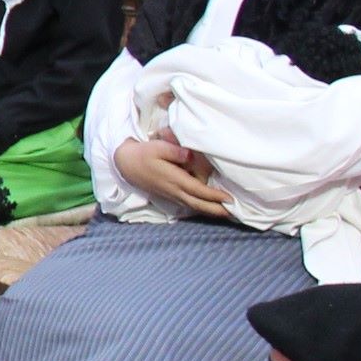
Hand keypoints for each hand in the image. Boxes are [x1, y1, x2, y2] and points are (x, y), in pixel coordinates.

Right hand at [115, 137, 233, 218]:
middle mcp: (174, 190)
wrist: (126, 164)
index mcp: (174, 179)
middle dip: (216, 210)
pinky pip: (188, 204)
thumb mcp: (157, 147)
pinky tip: (207, 209)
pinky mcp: (169, 195)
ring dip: (210, 211)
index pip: (198, 190)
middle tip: (234, 213)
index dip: (214, 196)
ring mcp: (171, 194)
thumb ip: (174, 150)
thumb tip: (190, 154)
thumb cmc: (143, 154)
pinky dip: (200, 208)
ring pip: (194, 206)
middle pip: (198, 204)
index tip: (229, 199)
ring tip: (225, 213)